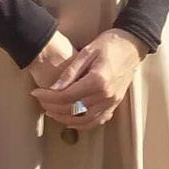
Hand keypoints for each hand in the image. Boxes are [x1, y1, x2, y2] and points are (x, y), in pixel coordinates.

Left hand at [31, 28, 146, 129]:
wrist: (133, 45)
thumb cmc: (110, 44)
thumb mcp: (87, 52)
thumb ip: (70, 72)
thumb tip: (53, 88)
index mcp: (97, 81)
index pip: (66, 96)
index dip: (48, 97)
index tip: (36, 93)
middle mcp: (105, 96)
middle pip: (73, 110)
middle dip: (53, 108)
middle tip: (41, 102)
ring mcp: (112, 102)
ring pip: (84, 120)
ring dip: (65, 118)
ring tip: (51, 112)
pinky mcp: (115, 104)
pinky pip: (97, 121)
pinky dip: (82, 124)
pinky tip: (71, 120)